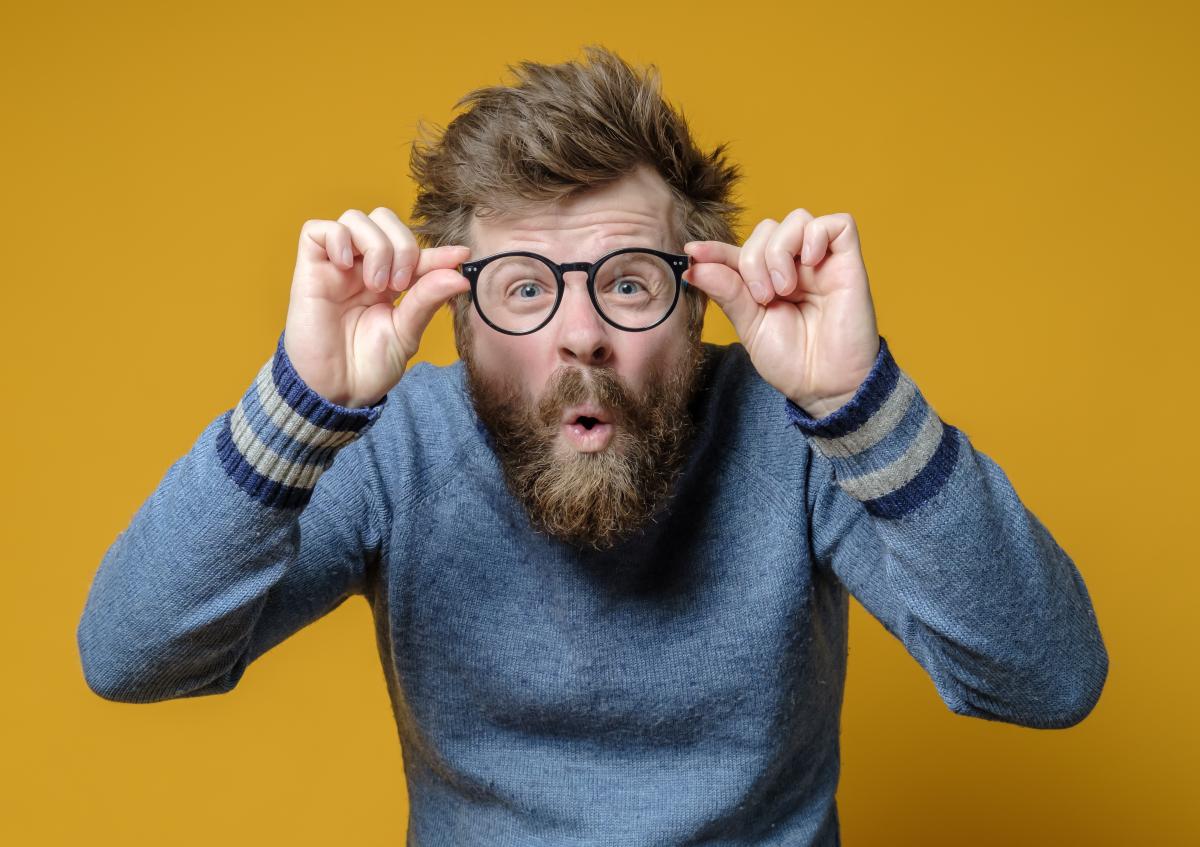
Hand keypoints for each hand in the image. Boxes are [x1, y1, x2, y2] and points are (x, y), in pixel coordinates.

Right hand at [283, 207, 470, 407]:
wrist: (335, 392)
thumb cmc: (367, 367)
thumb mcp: (406, 333)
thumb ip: (428, 300)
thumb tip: (459, 275)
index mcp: (389, 281)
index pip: (414, 251)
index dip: (437, 251)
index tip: (461, 257)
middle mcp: (362, 268)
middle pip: (384, 219)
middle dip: (402, 245)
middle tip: (400, 284)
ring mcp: (336, 267)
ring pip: (355, 219)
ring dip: (375, 245)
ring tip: (376, 285)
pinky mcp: (309, 270)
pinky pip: (317, 229)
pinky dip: (338, 238)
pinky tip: (348, 267)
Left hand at [683, 209, 880, 417]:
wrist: (825, 386)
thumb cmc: (791, 361)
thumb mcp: (749, 326)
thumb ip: (727, 292)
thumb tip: (694, 265)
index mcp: (767, 280)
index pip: (739, 251)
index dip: (715, 249)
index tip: (693, 254)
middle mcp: (795, 267)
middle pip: (767, 229)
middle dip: (754, 259)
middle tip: (762, 297)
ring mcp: (822, 263)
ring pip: (797, 219)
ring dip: (780, 250)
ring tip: (784, 289)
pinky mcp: (849, 263)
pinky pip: (838, 224)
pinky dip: (817, 235)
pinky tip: (809, 263)